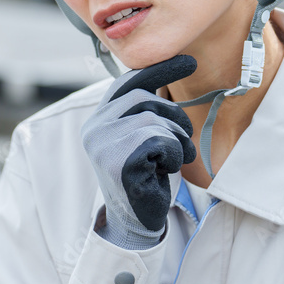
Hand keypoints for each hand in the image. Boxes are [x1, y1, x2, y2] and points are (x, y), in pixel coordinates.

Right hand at [81, 54, 197, 249]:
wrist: (135, 222)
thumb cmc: (144, 178)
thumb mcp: (140, 139)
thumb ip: (141, 113)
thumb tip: (161, 79)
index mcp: (98, 120)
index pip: (126, 82)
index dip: (158, 69)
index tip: (189, 60)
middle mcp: (94, 128)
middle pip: (143, 97)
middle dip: (173, 116)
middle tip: (185, 139)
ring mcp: (103, 143)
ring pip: (154, 119)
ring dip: (175, 140)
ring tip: (171, 160)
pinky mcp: (119, 160)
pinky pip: (161, 140)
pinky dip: (174, 154)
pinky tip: (164, 170)